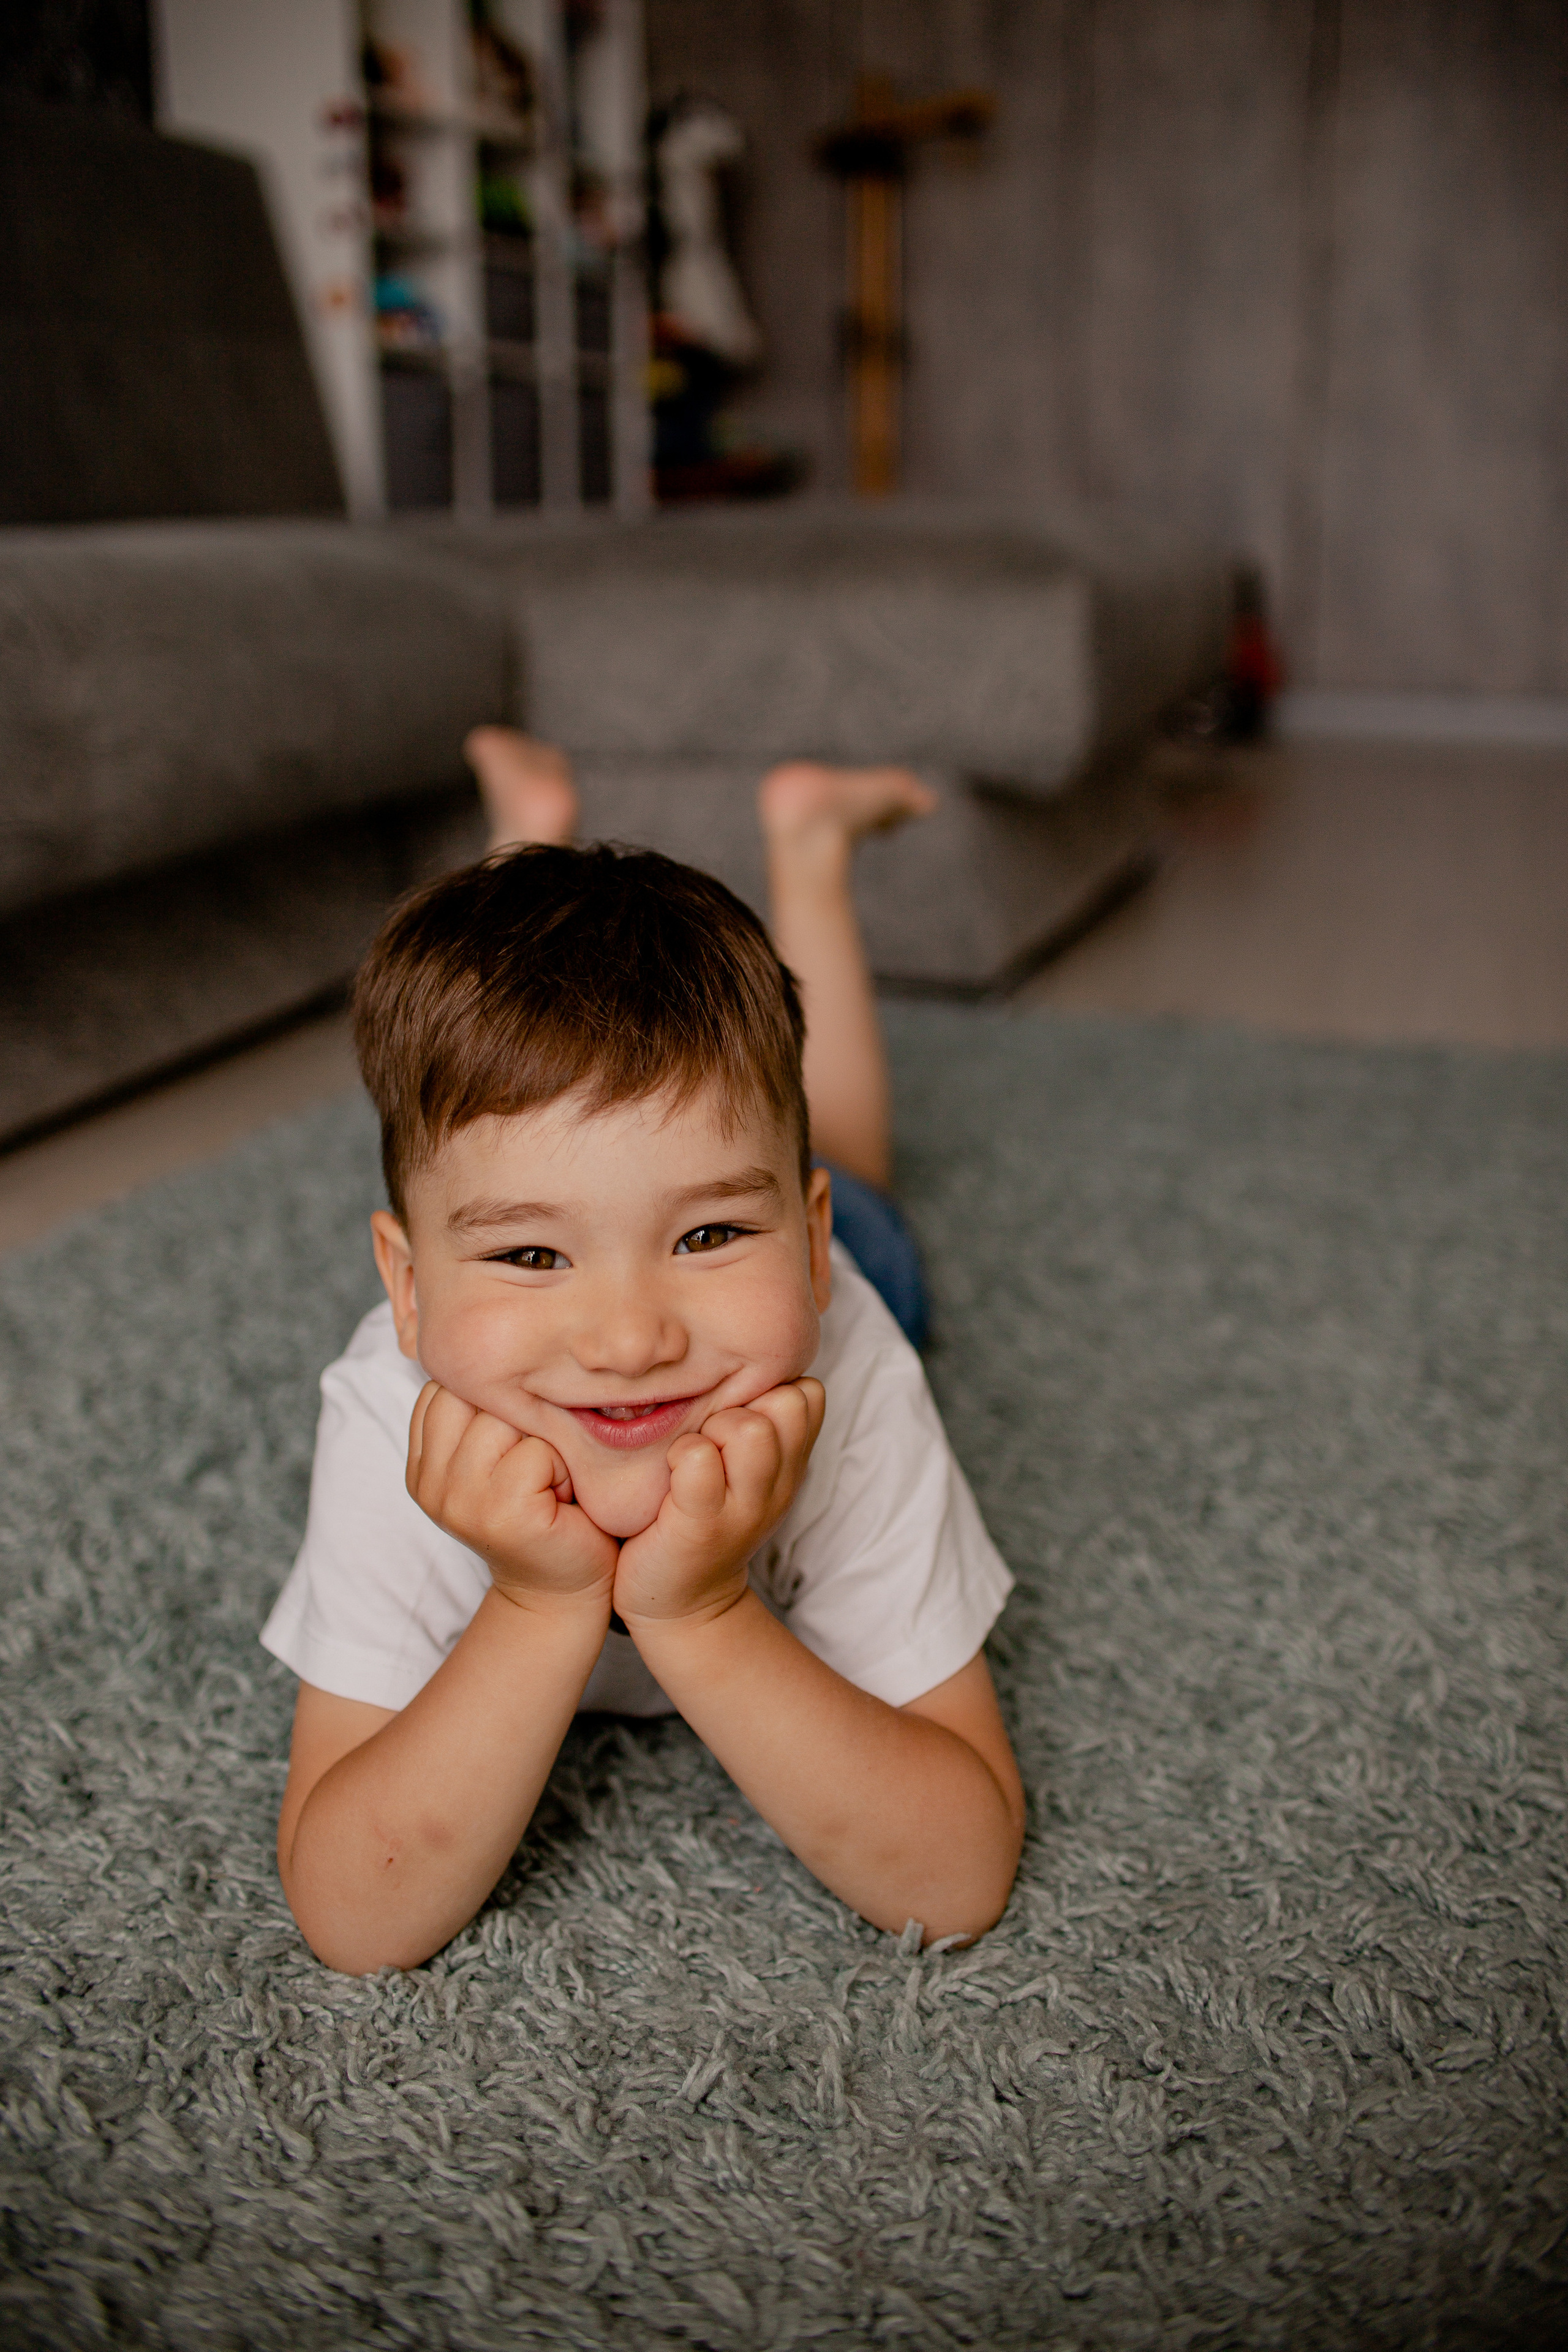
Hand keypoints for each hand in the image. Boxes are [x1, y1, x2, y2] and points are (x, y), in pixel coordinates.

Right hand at [407, 1382, 618, 1613]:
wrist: (564, 1587)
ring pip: (507, 1417)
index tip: (516, 1444)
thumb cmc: (545, 1507)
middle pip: (476, 1394)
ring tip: (550, 1479)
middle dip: (520, 1416)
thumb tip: (489, 1334)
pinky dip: (562, 1466)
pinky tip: (561, 1497)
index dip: (496, 1400)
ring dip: (545, 1440)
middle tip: (539, 1465)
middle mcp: (429, 1481)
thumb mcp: (500, 1452)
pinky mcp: (498, 1513)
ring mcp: (457, 1499)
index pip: (450, 1383)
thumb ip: (480, 1408)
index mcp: (421, 1461)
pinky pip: (536, 1450)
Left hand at [614, 1378, 824, 1628]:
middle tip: (713, 1434)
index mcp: (791, 1464)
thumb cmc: (704, 1516)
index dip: (770, 1388)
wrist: (683, 1602)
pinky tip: (670, 1475)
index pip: (809, 1391)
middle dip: (744, 1404)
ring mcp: (745, 1507)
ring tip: (693, 1455)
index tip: (738, 1414)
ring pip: (750, 1429)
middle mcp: (779, 1483)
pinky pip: (699, 1459)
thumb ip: (755, 1421)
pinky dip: (680, 1456)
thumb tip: (739, 1354)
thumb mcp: (747, 1471)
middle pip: (788, 1401)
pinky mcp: (702, 1524)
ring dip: (713, 1429)